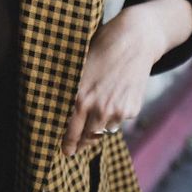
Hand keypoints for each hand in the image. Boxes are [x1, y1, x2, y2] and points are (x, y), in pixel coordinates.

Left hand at [61, 5, 164, 156]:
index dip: (66, 142)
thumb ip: (71, 90)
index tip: (63, 150)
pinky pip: (119, 120)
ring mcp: (117, 111)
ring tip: (90, 129)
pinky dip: (114, 117)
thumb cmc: (101, 48)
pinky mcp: (132, 109)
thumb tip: (58, 106)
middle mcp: (98, 108)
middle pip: (87, 137)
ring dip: (97, 131)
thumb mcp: (79, 67)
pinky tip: (112, 102)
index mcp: (80, 98)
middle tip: (73, 149)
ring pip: (104, 131)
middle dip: (80, 144)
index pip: (69, 129)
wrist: (134, 40)